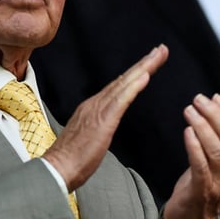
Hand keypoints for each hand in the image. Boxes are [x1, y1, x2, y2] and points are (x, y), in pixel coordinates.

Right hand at [44, 45, 167, 190]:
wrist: (57, 169)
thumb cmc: (72, 159)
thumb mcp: (90, 136)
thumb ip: (98, 125)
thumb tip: (105, 122)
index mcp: (93, 107)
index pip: (119, 86)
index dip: (135, 73)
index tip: (151, 62)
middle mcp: (95, 103)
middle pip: (124, 79)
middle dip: (144, 63)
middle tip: (162, 49)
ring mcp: (98, 109)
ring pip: (124, 83)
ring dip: (143, 68)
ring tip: (158, 55)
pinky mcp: (102, 120)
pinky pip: (121, 100)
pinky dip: (133, 86)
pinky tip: (145, 76)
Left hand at [162, 94, 219, 218]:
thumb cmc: (204, 186)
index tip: (216, 97)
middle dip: (215, 114)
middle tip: (199, 99)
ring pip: (217, 150)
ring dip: (203, 126)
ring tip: (189, 111)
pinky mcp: (202, 191)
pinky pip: (201, 166)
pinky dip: (194, 146)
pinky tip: (187, 131)